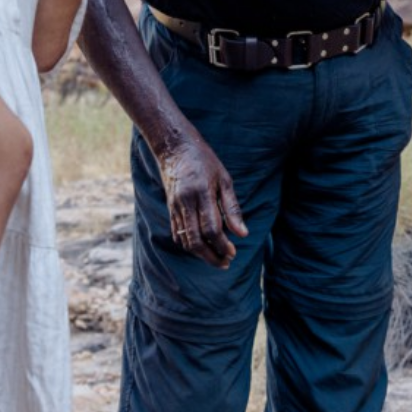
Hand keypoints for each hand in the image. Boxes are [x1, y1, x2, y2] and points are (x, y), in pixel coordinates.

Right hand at [159, 134, 246, 269]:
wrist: (174, 148)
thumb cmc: (205, 161)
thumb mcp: (224, 179)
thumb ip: (232, 208)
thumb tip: (242, 234)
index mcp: (202, 193)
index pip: (211, 228)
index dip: (222, 245)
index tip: (233, 253)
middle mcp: (185, 202)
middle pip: (196, 240)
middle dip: (211, 256)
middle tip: (225, 263)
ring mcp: (175, 207)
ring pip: (185, 240)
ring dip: (201, 254)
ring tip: (216, 258)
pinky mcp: (169, 208)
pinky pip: (177, 233)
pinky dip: (189, 245)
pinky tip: (201, 248)